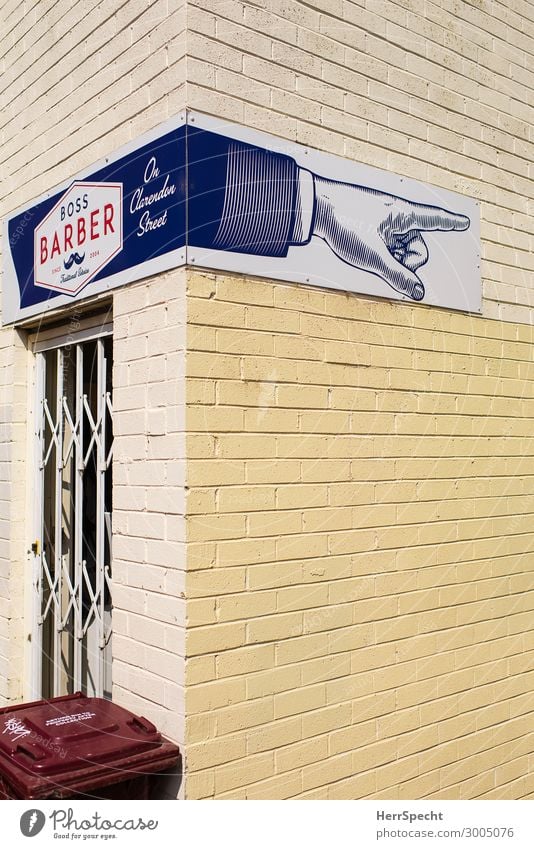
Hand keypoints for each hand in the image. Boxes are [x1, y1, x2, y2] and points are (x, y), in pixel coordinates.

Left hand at [312, 177, 469, 300]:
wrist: (314, 207)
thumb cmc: (346, 226)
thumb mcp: (374, 257)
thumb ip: (398, 276)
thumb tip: (418, 292)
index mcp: (404, 214)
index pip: (435, 219)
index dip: (451, 223)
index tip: (465, 221)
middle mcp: (397, 212)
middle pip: (416, 243)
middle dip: (406, 259)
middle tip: (385, 261)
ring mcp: (382, 217)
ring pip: (399, 245)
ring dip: (391, 256)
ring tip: (369, 252)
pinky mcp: (369, 220)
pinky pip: (385, 240)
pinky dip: (380, 250)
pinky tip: (363, 248)